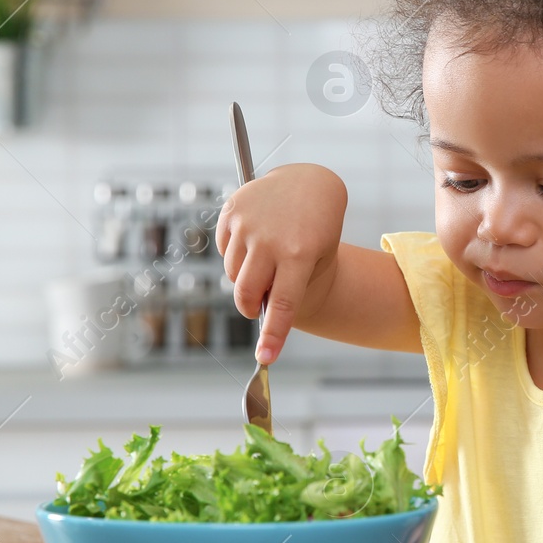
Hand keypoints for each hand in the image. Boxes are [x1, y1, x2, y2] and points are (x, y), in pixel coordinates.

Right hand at [216, 163, 346, 363]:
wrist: (311, 184)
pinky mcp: (232, 212)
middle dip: (250, 309)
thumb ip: (288, 287)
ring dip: (246, 277)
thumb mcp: (317, 259)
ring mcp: (248, 224)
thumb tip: (258, 313)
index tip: (266, 358)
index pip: (283, 304)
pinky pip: (225, 250)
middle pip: (247, 294)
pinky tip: (255, 239)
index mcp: (300, 254)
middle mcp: (271, 239)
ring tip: (267, 258)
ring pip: (233, 274)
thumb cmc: (317, 231)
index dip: (273, 335)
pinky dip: (237, 254)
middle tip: (257, 308)